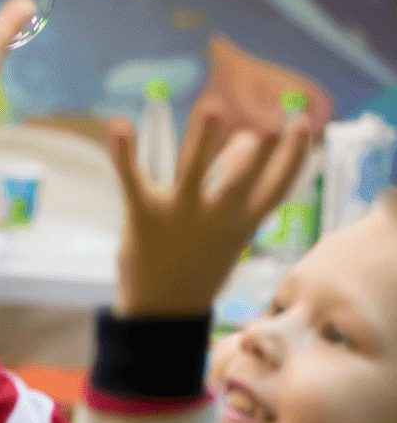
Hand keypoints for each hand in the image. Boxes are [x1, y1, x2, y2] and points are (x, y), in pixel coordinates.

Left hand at [109, 102, 310, 316]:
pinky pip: (132, 180)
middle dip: (254, 156)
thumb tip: (244, 140)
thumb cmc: (198, 264)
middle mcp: (216, 218)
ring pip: (194, 172)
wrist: (163, 313)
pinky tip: (120, 125)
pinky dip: (124, 153)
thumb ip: (238, 190)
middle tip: (264, 129)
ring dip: (203, 141)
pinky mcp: (143, 216)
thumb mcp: (228, 233)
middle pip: (241, 181)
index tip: (302, 123)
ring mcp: (180, 216)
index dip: (294, 155)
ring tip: (214, 109)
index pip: (278, 187)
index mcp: (242, 223)